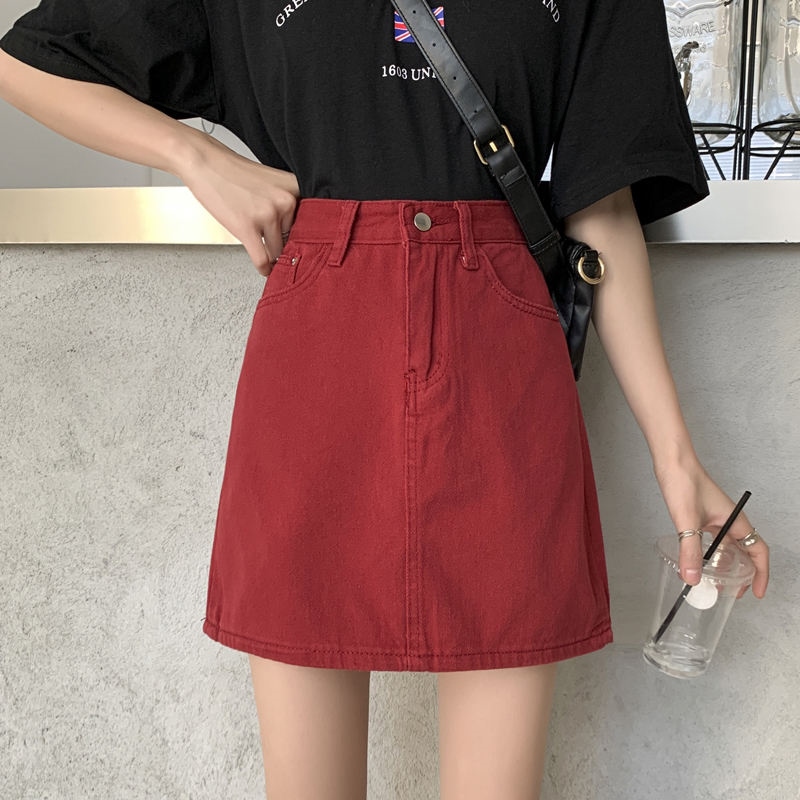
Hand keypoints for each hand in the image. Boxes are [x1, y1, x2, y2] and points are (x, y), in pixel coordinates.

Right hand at [176, 129, 299, 274]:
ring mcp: (267, 215)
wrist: (204, 161)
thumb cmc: (234, 173)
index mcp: (294, 189)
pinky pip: (262, 260)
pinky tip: (264, 269)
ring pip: (278, 252)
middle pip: (293, 240)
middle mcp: (285, 201)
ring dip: (271, 255)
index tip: (302, 250)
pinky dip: (264, 269)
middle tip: (272, 243)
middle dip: (282, 244)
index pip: (310, 226)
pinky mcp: (247, 227)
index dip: (303, 239)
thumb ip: (287, 204)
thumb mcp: (273, 183)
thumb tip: (298, 237)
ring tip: (261, 246)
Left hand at [655, 457, 768, 598]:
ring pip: (726, 547)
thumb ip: (690, 551)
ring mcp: (715, 517)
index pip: (758, 552)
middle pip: (743, 552)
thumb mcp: (687, 521)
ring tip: (713, 581)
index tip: (757, 592)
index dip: (761, 573)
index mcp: (735, 521)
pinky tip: (695, 560)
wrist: (672, 461)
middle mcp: (729, 520)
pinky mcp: (701, 514)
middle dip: (741, 574)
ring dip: (723, 565)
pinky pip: (711, 539)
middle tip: (730, 591)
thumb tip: (693, 579)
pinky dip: (707, 552)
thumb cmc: (684, 482)